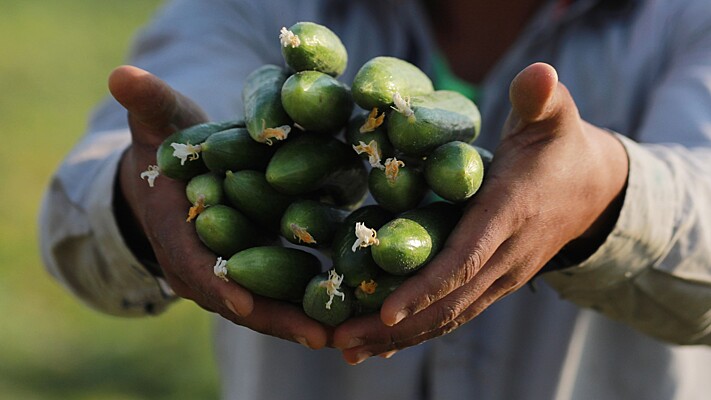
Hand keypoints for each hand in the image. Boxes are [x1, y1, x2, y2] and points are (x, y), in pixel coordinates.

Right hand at [110, 66, 328, 348]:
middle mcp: (202, 265)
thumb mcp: (159, 122)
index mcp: (176, 234)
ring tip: (345, 334)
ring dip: (301, 322)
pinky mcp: (254, 270)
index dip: (215, 283)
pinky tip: (347, 311)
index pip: (193, 264)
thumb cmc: (167, 146)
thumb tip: (123, 75)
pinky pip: (280, 293)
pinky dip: (308, 306)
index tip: (242, 301)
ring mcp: (229, 274)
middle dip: (275, 319)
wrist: (173, 174)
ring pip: (265, 305)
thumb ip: (149, 103)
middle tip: (319, 336)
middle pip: (238, 299)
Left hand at [333, 62, 628, 362]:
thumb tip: (540, 73)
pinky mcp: (493, 282)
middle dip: (393, 326)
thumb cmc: (560, 147)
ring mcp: (501, 276)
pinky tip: (381, 344)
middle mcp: (506, 257)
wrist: (594, 190)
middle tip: (338, 340)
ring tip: (346, 349)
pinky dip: (417, 330)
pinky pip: (454, 313)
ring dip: (398, 337)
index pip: (466, 258)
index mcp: (511, 214)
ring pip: (448, 317)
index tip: (385, 312)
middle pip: (448, 302)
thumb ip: (541, 97)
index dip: (426, 286)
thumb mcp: (554, 116)